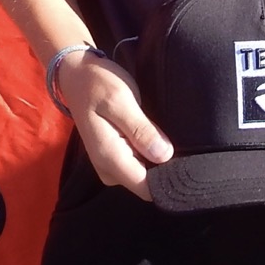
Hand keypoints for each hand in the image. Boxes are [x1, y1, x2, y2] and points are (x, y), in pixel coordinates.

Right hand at [55, 49, 173, 200]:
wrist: (77, 76)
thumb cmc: (98, 84)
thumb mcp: (121, 100)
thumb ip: (141, 129)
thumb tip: (165, 156)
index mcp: (109, 157)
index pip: (146, 188)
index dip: (168, 180)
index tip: (187, 162)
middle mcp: (108, 169)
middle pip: (147, 185)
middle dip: (166, 169)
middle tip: (182, 143)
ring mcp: (111, 165)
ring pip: (145, 175)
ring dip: (159, 160)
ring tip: (169, 135)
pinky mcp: (115, 157)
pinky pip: (139, 165)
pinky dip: (151, 153)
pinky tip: (158, 137)